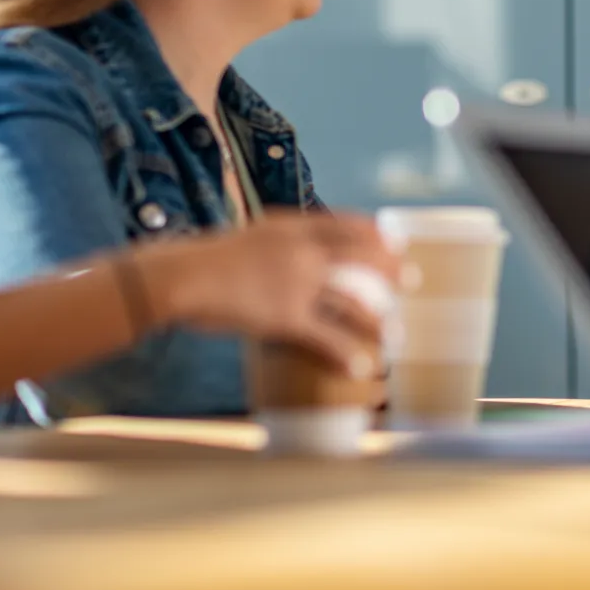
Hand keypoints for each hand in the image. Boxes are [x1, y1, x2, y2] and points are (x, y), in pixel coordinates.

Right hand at [134, 210, 402, 378]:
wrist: (178, 276)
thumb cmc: (204, 259)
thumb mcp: (247, 237)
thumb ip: (275, 243)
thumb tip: (293, 252)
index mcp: (292, 227)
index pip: (346, 224)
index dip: (375, 233)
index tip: (395, 240)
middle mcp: (302, 251)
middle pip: (361, 258)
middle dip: (391, 270)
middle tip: (412, 280)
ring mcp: (298, 283)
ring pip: (352, 301)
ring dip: (377, 319)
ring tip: (394, 334)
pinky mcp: (286, 316)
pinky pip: (326, 337)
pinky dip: (346, 353)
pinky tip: (362, 366)